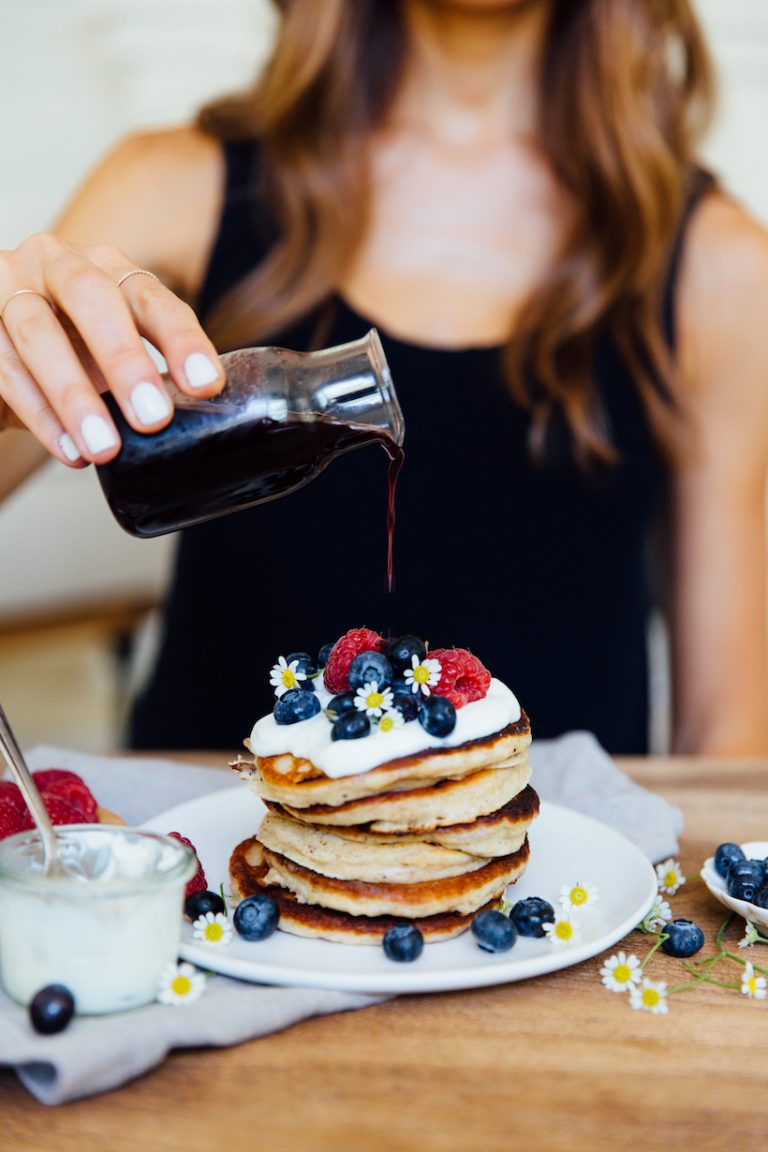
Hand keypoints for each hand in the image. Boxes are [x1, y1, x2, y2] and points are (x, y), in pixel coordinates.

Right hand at [0, 233, 224, 464]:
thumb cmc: (65, 349)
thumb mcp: (107, 352)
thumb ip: (144, 374)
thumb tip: (196, 422)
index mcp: (103, 267)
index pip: (150, 297)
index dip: (180, 340)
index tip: (205, 385)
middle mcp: (54, 264)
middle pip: (91, 297)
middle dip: (125, 359)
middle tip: (153, 416)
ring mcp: (5, 287)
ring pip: (37, 333)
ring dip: (74, 397)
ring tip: (105, 448)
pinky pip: (2, 367)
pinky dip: (40, 415)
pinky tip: (69, 450)